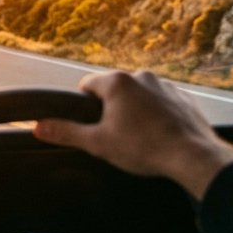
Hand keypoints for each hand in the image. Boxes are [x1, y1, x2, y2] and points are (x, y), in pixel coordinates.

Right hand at [34, 70, 232, 199]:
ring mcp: (164, 85)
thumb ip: (66, 132)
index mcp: (117, 82)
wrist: (193, 156)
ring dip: (134, 111)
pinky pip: (160, 102)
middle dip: (110, 110)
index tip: (91, 125)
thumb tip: (39, 126)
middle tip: (115, 136)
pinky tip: (157, 135)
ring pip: (138, 96)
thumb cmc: (144, 148)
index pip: (86, 85)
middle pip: (113, 90)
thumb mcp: (97, 143)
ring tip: (139, 138)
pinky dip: (155, 115)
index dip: (82, 107)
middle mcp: (141, 76)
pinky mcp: (182, 97)